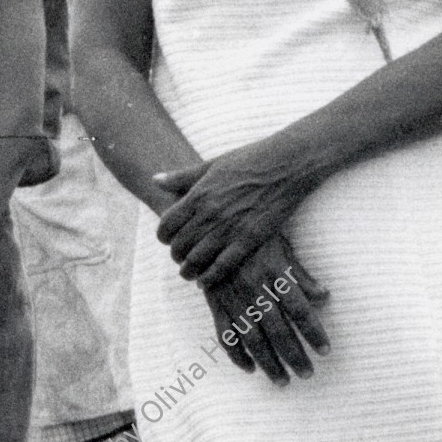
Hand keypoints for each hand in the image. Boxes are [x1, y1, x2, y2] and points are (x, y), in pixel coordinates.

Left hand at [154, 142, 320, 286]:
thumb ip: (181, 177)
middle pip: (180, 244)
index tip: (166, 239)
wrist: (287, 164)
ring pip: (198, 258)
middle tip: (178, 258)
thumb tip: (155, 180)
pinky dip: (210, 276)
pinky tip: (205, 281)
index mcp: (198, 195)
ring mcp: (230, 228)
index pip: (167, 224)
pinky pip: (224, 265)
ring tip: (187, 273)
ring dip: (188, 269)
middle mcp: (210, 214)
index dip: (163, 236)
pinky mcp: (251, 239)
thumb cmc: (249, 159)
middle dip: (175, 254)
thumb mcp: (211, 164)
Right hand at [203, 234, 329, 384]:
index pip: (300, 310)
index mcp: (274, 272)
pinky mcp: (215, 302)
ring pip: (252, 337)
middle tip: (307, 374)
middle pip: (277, 329)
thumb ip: (301, 276)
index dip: (314, 332)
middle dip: (294, 355)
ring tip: (282, 381)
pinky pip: (224, 334)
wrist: (210, 225)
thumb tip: (324, 297)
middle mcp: (253, 287)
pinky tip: (249, 367)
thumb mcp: (281, 248)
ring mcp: (232, 296)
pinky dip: (236, 354)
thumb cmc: (252, 237)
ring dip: (268, 362)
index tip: (325, 351)